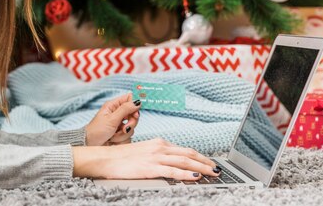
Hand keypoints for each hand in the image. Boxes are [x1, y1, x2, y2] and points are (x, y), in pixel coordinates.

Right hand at [73, 138, 220, 180]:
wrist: (105, 159)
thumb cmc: (121, 158)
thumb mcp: (143, 152)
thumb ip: (157, 155)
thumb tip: (171, 163)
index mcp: (158, 143)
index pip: (184, 150)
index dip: (200, 157)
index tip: (209, 163)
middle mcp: (159, 147)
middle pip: (188, 154)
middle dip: (205, 162)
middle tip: (217, 169)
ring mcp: (155, 157)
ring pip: (184, 162)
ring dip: (201, 168)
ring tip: (213, 174)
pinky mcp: (150, 168)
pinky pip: (172, 172)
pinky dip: (186, 175)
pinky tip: (195, 178)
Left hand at [85, 93, 140, 145]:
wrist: (90, 145)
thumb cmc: (96, 130)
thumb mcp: (111, 119)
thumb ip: (125, 110)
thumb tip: (137, 101)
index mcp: (113, 106)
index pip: (129, 99)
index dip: (135, 105)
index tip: (136, 114)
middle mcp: (117, 114)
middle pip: (134, 115)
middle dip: (130, 123)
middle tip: (124, 128)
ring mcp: (119, 124)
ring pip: (132, 127)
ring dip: (123, 134)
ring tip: (113, 135)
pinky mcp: (120, 134)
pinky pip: (128, 136)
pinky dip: (122, 140)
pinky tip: (113, 140)